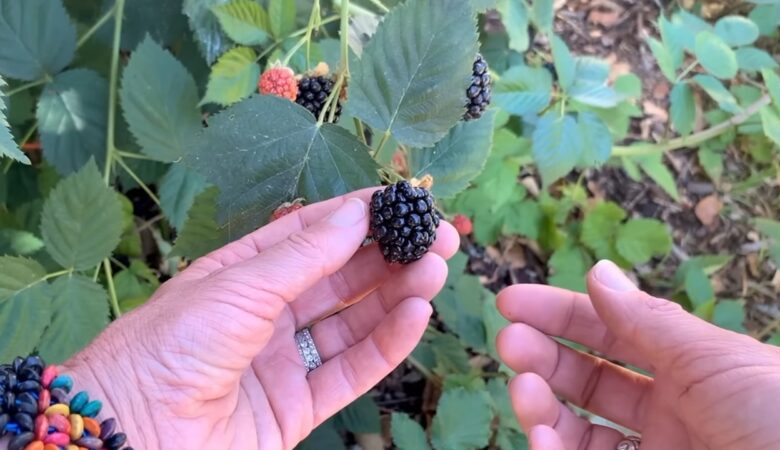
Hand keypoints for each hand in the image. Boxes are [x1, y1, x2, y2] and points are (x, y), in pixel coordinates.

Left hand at [57, 189, 458, 449]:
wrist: (131, 433)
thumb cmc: (167, 347)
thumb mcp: (238, 286)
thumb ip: (303, 254)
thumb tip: (356, 213)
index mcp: (241, 274)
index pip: (311, 235)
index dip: (359, 217)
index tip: (404, 202)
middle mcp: (265, 314)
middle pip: (340, 279)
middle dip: (390, 256)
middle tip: (438, 239)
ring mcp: (282, 361)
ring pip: (353, 322)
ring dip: (396, 296)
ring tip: (434, 271)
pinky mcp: (296, 407)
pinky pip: (350, 371)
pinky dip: (387, 344)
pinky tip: (415, 315)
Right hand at [496, 260, 779, 449]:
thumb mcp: (718, 360)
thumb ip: (647, 321)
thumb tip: (597, 272)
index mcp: (693, 368)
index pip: (612, 332)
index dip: (562, 313)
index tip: (513, 302)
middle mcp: (671, 412)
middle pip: (588, 379)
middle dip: (543, 355)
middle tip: (509, 342)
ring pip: (578, 430)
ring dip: (540, 405)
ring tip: (524, 389)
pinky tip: (541, 436)